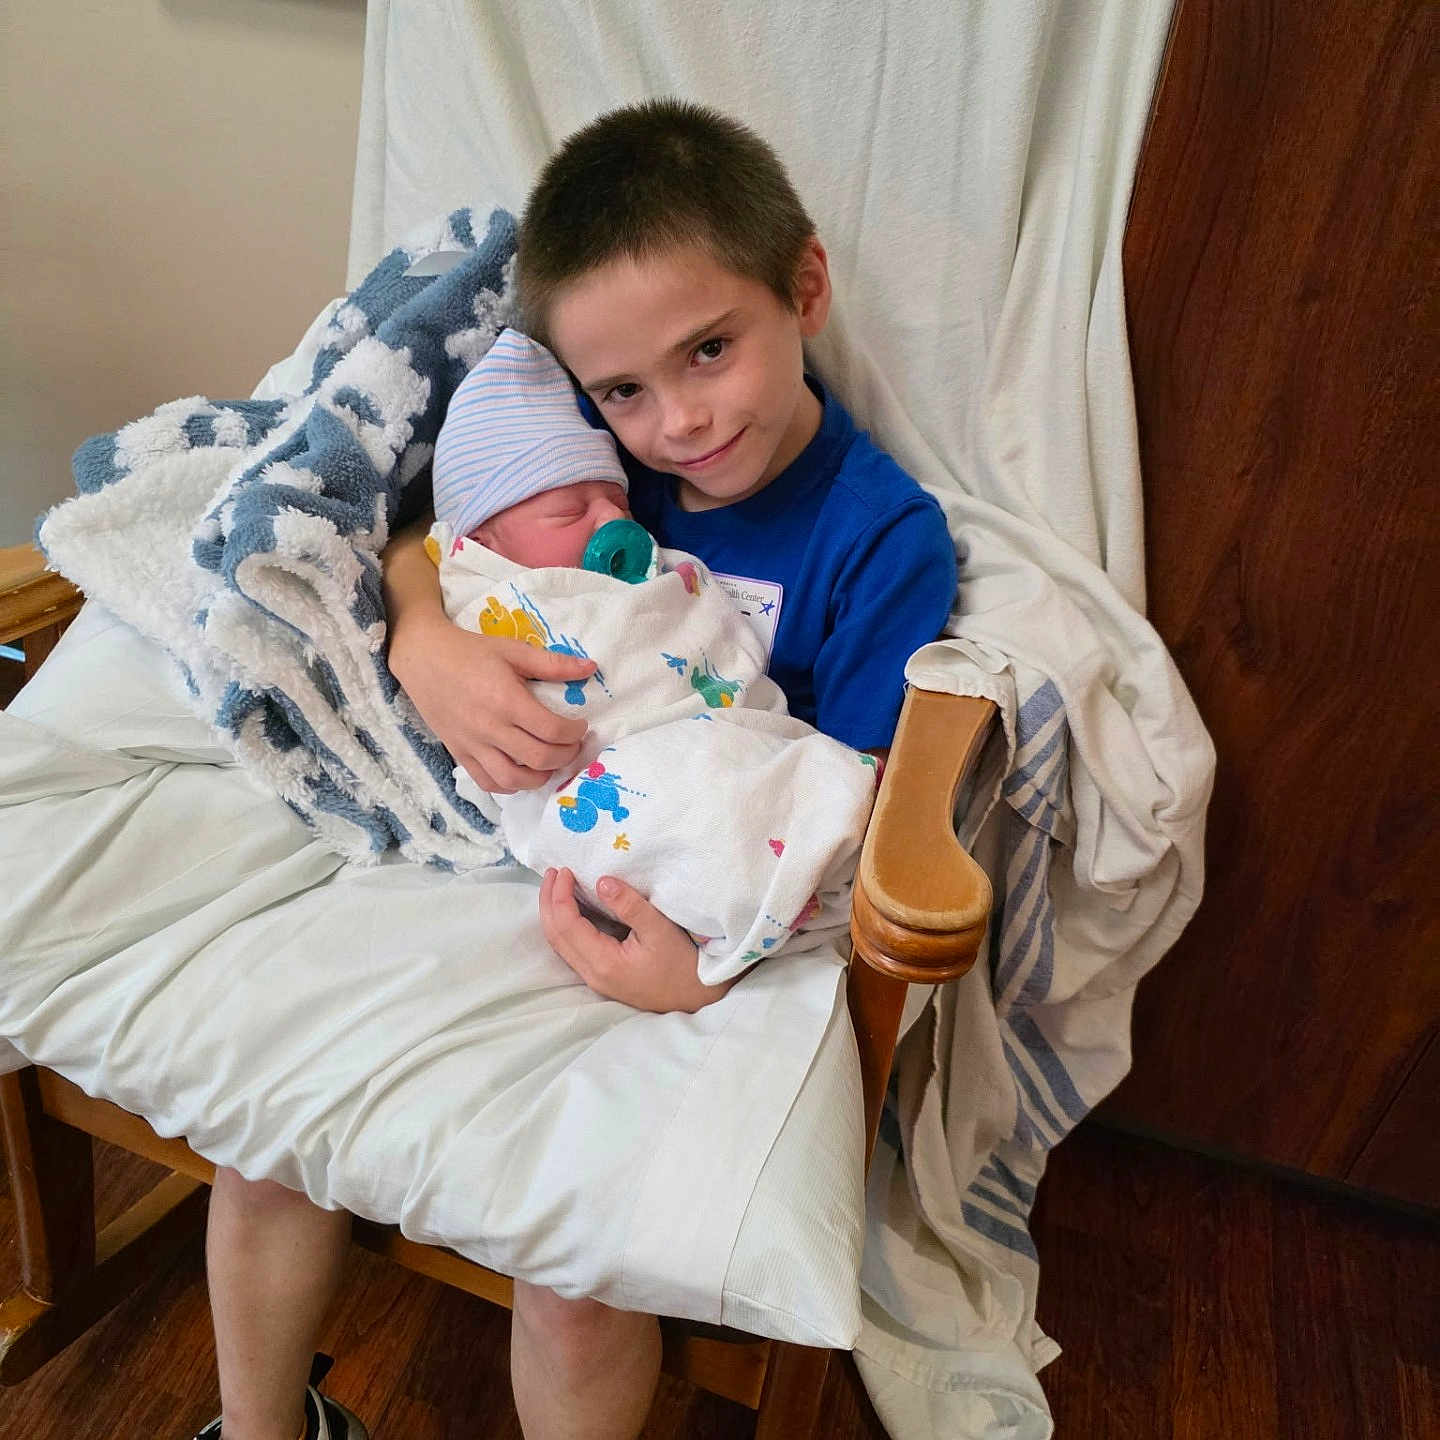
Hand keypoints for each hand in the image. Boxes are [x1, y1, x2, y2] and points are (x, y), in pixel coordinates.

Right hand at [393, 623, 596, 791]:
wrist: (423, 659)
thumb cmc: (471, 652)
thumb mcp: (514, 650)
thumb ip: (553, 664)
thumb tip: (591, 668)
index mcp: (507, 701)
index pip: (551, 730)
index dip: (574, 733)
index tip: (580, 726)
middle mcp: (490, 728)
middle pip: (539, 758)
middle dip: (566, 755)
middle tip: (572, 745)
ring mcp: (473, 745)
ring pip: (514, 779)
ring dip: (541, 777)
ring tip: (551, 763)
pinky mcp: (460, 753)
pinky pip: (488, 782)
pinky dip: (510, 785)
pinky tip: (522, 773)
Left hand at [540, 868, 736, 1013]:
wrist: (696, 997)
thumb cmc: (682, 963)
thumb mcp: (660, 929)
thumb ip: (630, 905)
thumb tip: (601, 881)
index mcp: (604, 962)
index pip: (566, 925)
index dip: (560, 895)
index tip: (565, 870)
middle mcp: (592, 974)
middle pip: (555, 936)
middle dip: (548, 901)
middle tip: (553, 872)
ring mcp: (595, 978)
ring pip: (560, 944)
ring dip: (554, 913)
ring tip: (557, 885)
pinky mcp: (601, 976)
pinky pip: (572, 948)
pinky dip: (566, 924)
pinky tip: (573, 908)